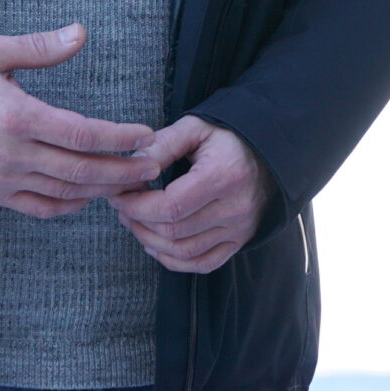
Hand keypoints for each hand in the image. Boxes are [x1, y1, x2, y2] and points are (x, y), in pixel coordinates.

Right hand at [0, 26, 156, 217]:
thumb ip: (40, 47)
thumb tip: (80, 33)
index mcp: (18, 117)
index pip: (82, 133)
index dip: (118, 138)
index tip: (145, 135)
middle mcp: (13, 154)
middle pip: (82, 170)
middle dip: (123, 171)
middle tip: (153, 167)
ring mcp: (4, 179)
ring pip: (66, 192)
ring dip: (103, 189)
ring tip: (133, 182)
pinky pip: (41, 208)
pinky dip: (70, 206)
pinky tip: (90, 196)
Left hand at [109, 114, 273, 273]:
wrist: (269, 150)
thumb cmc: (228, 136)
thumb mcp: (196, 127)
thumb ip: (163, 144)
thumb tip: (133, 166)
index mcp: (224, 176)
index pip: (171, 206)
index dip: (138, 206)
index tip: (120, 196)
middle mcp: (235, 208)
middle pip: (174, 232)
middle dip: (139, 222)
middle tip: (123, 207)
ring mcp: (239, 229)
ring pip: (184, 252)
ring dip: (151, 242)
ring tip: (135, 223)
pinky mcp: (239, 241)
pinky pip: (202, 264)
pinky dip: (174, 261)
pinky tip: (156, 245)